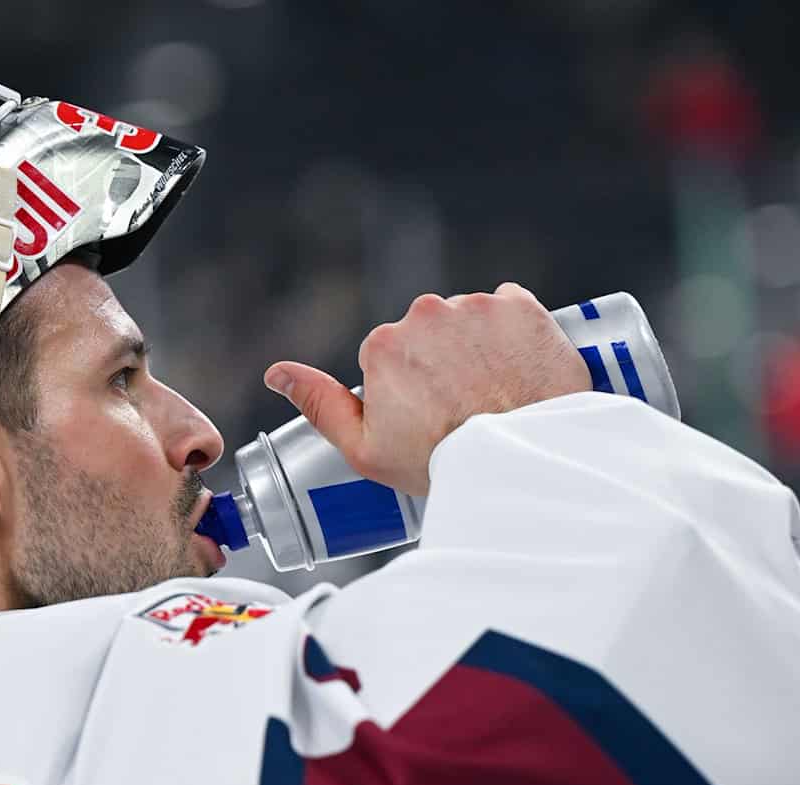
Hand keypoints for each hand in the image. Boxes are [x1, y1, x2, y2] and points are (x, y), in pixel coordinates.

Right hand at [263, 283, 590, 497]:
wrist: (520, 460)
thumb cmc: (440, 462)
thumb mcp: (365, 449)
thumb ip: (319, 404)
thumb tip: (278, 374)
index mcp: (383, 345)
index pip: (390, 357)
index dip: (406, 391)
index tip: (426, 417)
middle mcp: (425, 313)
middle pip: (428, 333)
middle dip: (441, 363)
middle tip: (461, 409)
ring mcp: (476, 306)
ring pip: (468, 322)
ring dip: (477, 349)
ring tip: (492, 395)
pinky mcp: (521, 306)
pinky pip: (510, 312)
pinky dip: (513, 337)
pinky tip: (516, 374)